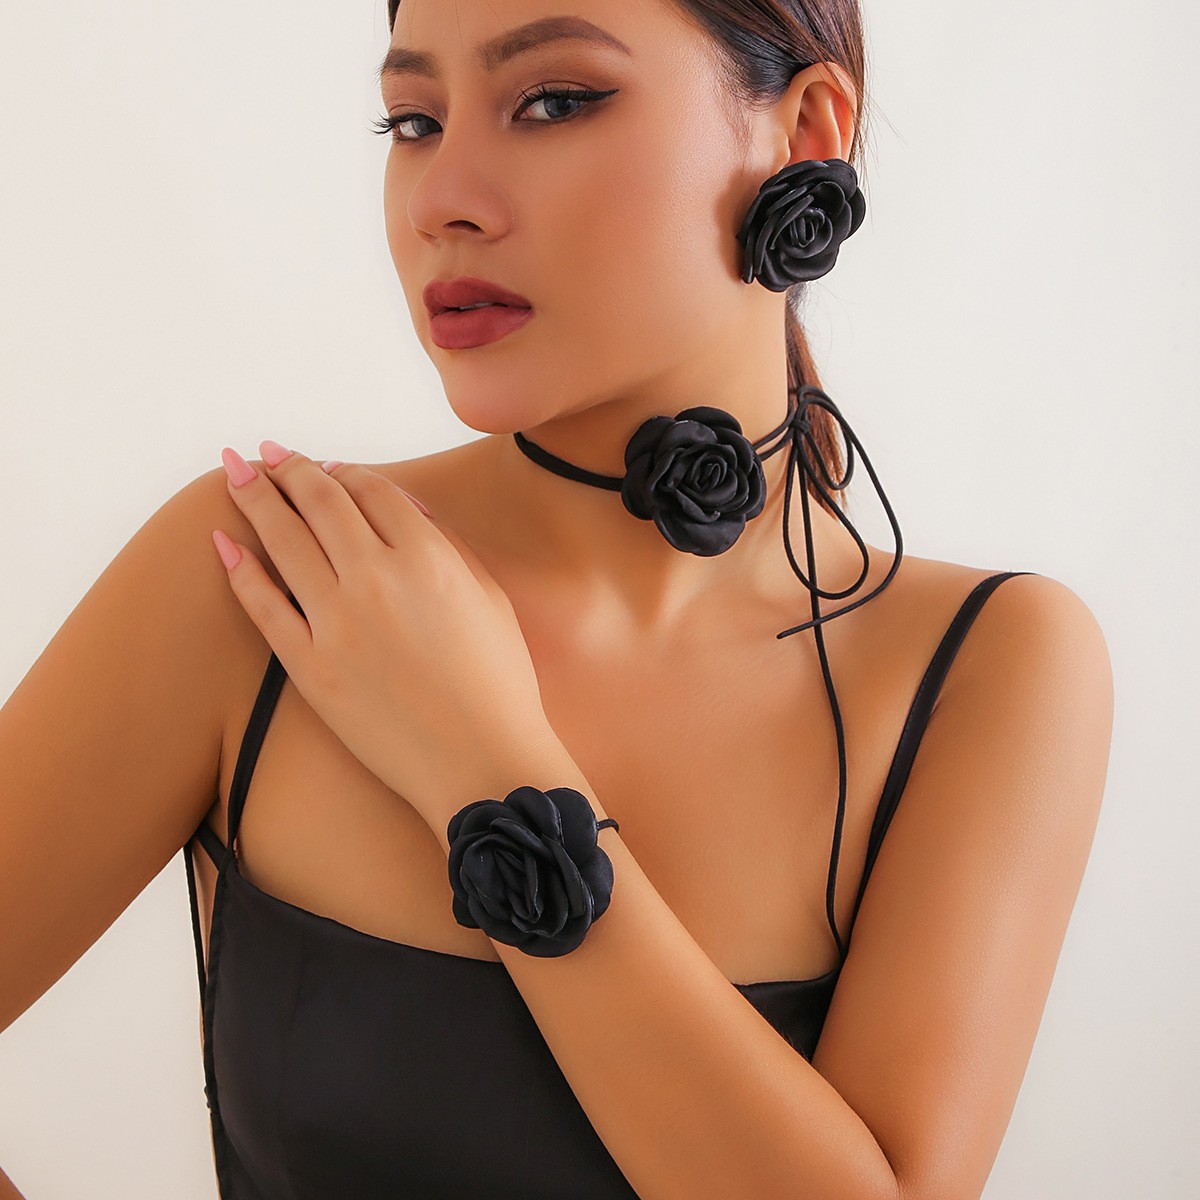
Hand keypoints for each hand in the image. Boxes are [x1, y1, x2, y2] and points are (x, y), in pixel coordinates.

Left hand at [212, 440, 555, 827]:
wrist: (481, 762)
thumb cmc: (499, 685)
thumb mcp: (491, 600)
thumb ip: (450, 547)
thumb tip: (407, 510)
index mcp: (428, 557)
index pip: (372, 490)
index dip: (344, 471)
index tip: (325, 467)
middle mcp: (378, 578)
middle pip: (320, 501)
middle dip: (289, 468)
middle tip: (266, 453)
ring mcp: (338, 622)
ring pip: (284, 540)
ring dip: (255, 497)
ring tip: (235, 472)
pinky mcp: (310, 667)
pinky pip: (264, 607)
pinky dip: (239, 569)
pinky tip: (222, 542)